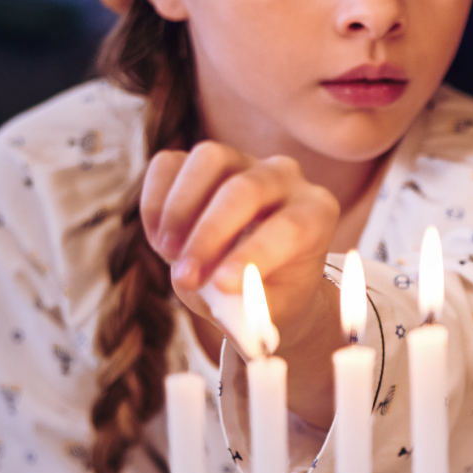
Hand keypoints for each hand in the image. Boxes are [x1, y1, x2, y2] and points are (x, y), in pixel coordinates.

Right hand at [142, 143, 342, 421]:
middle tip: (185, 279)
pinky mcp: (203, 163)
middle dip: (210, 235)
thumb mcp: (268, 312)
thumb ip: (250, 306)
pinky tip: (159, 239)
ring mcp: (243, 162)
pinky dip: (156, 199)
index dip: (255, 254)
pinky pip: (170, 164)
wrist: (257, 278)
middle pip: (246, 188)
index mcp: (316, 214)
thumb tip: (223, 298)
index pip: (290, 226)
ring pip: (209, 159)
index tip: (224, 285)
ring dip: (180, 208)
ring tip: (169, 252)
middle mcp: (286, 178)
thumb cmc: (270, 295)